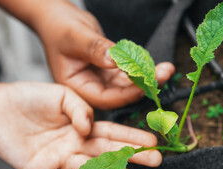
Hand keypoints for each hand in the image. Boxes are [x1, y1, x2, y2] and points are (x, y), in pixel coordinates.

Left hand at [0, 82, 161, 168]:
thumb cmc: (27, 97)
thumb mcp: (58, 93)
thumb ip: (78, 108)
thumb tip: (89, 128)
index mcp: (82, 125)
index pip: (112, 133)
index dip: (132, 137)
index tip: (152, 141)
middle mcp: (76, 145)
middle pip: (108, 154)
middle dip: (133, 157)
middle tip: (157, 161)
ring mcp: (61, 160)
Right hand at [31, 0, 174, 109]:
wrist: (56, 17)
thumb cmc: (58, 26)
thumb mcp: (75, 36)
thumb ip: (95, 49)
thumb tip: (116, 60)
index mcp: (75, 87)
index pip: (103, 98)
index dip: (125, 94)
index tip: (144, 83)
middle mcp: (88, 87)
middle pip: (118, 94)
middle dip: (142, 86)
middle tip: (162, 75)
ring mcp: (99, 79)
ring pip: (126, 85)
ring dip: (146, 78)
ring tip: (166, 69)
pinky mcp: (107, 71)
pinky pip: (127, 74)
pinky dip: (141, 69)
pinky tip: (156, 65)